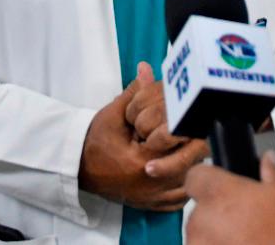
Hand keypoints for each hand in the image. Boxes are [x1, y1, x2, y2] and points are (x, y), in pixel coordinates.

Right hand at [79, 75, 208, 210]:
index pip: (177, 142)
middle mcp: (150, 184)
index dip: (185, 127)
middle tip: (195, 131)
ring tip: (192, 148)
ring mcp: (153, 198)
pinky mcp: (153, 205)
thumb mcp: (114, 114)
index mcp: (142, 160)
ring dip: (193, 165)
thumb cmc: (96, 141)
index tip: (186, 117)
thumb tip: (147, 68)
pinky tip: (185, 171)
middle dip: (195, 146)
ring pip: (189, 184)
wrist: (78, 167)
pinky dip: (186, 186)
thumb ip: (135, 93)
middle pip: (190, 165)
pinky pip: (180, 200)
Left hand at [185, 153, 274, 244]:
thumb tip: (268, 161)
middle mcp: (203, 223)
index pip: (196, 176)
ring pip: (203, 239)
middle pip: (200, 211)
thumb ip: (273, 174)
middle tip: (249, 221)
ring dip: (220, 240)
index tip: (225, 186)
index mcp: (220, 194)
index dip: (211, 179)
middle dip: (219, 214)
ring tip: (251, 243)